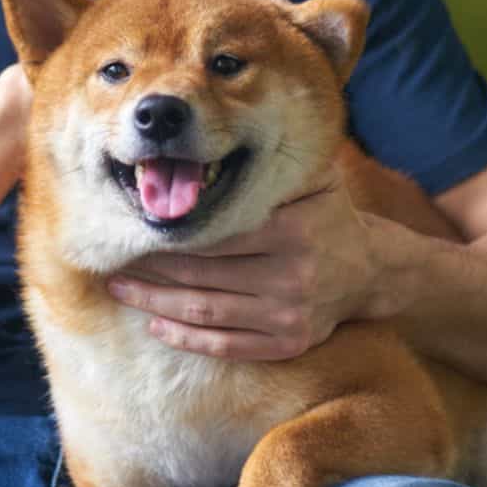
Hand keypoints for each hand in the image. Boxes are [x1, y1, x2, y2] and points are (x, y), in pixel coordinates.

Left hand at [106, 189, 386, 360]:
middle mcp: (291, 275)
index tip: (137, 230)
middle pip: (204, 274)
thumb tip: (221, 141)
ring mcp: (289, 314)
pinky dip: (187, 338)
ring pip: (208, 311)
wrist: (372, 270)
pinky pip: (227, 345)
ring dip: (157, 302)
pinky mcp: (289, 344)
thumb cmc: (328, 216)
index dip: (172, 236)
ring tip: (121, 290)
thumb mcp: (313, 181)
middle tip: (115, 261)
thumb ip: (273, 167)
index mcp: (293, 231)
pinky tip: (156, 324)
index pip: (218, 235)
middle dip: (153, 269)